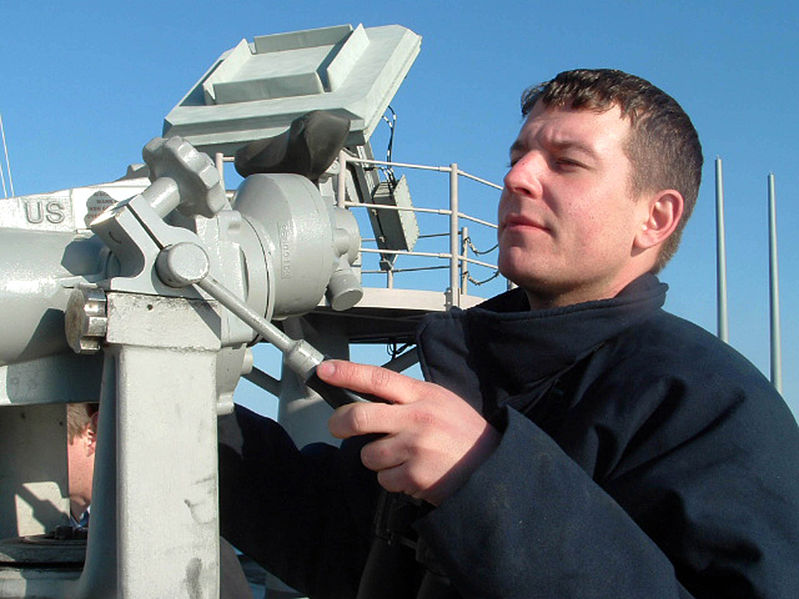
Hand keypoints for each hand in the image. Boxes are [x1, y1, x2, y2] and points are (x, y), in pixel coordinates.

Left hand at [318, 360, 499, 505]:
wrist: (492, 467)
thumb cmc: (463, 433)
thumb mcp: (440, 401)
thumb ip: (408, 397)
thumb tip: (370, 397)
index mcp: (422, 395)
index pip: (378, 378)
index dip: (347, 373)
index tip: (325, 370)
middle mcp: (417, 418)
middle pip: (359, 417)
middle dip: (340, 423)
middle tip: (338, 426)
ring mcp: (415, 448)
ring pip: (368, 454)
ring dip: (377, 459)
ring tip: (401, 457)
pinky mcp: (415, 476)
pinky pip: (384, 479)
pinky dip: (393, 479)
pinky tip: (413, 473)